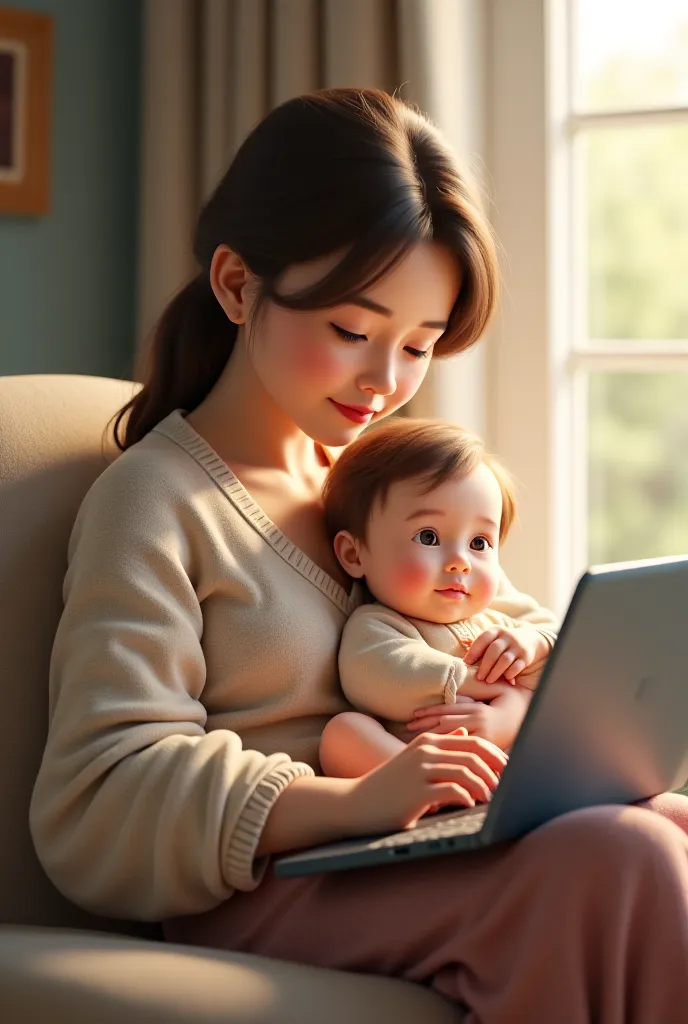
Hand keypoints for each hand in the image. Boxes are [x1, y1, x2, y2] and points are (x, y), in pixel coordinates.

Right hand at [346, 730, 507, 832]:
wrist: (356, 802)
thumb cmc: (390, 785)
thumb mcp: (414, 758)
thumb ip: (441, 746)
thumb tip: (465, 732)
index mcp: (428, 740)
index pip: (473, 741)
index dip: (495, 756)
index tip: (509, 771)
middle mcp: (426, 750)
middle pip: (474, 754)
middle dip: (496, 770)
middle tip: (508, 786)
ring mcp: (421, 770)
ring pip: (467, 771)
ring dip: (485, 786)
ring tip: (492, 799)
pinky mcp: (417, 792)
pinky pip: (453, 791)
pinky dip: (467, 798)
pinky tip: (470, 805)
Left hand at [408, 694, 528, 750]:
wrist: (534, 717)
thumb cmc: (511, 703)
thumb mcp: (492, 695)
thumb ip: (472, 698)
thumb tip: (451, 698)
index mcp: (477, 709)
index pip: (447, 710)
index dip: (428, 713)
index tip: (412, 716)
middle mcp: (478, 723)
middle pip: (445, 724)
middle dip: (425, 726)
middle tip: (406, 729)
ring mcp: (483, 737)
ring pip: (453, 738)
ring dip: (433, 739)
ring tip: (415, 743)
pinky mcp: (488, 747)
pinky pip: (466, 750)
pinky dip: (451, 753)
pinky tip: (438, 757)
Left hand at [464, 625, 548, 683]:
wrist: (530, 639)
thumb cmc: (503, 642)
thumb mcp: (492, 638)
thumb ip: (479, 644)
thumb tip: (463, 646)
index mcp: (496, 631)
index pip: (483, 639)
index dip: (474, 651)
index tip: (466, 663)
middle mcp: (507, 636)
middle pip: (494, 651)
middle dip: (485, 666)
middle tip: (479, 677)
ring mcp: (518, 646)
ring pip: (505, 660)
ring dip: (496, 672)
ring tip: (489, 681)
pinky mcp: (526, 656)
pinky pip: (517, 666)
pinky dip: (510, 674)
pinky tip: (505, 679)